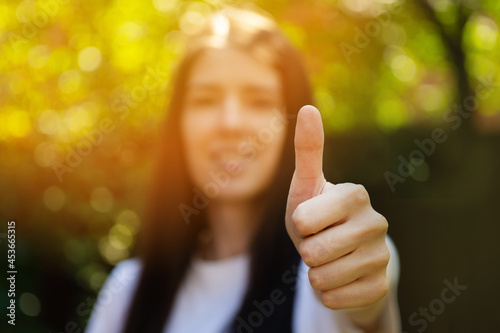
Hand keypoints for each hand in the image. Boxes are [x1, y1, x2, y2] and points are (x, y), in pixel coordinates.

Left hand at [285, 105, 389, 310]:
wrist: (337, 258)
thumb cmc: (316, 218)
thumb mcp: (305, 187)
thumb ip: (307, 151)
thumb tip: (308, 108)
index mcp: (356, 195)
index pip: (303, 219)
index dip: (299, 224)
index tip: (311, 220)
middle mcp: (376, 223)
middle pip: (314, 251)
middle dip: (305, 252)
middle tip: (318, 243)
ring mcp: (382, 257)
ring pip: (323, 279)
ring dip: (314, 274)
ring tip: (328, 261)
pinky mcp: (381, 286)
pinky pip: (335, 299)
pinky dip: (327, 294)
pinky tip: (339, 280)